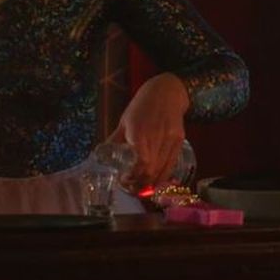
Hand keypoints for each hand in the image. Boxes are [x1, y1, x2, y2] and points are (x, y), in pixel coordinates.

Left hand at [107, 73, 189, 191]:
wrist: (167, 91)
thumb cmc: (142, 105)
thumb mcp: (125, 120)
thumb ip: (115, 139)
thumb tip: (100, 154)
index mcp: (140, 131)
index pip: (141, 162)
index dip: (133, 176)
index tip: (124, 180)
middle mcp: (157, 136)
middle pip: (152, 169)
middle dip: (141, 183)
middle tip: (131, 188)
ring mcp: (170, 139)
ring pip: (163, 169)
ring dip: (152, 182)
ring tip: (142, 188)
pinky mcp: (179, 140)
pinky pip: (172, 163)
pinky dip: (164, 176)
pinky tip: (156, 181)